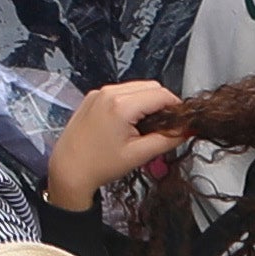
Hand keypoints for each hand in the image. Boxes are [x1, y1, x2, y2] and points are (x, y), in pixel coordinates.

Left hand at [43, 77, 186, 211]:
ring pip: (136, 87)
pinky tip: (129, 123)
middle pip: (150, 86)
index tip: (181, 121)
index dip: (176, 107)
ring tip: (145, 127)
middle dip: (162, 103)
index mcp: (121, 105)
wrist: (68, 169)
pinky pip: (121, 91)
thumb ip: (167, 140)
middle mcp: (109, 92)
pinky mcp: (93, 97)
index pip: (161, 94)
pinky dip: (132, 101)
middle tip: (164, 126)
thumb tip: (186, 129)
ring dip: (147, 101)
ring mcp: (99, 93)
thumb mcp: (139, 155)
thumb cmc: (100, 165)